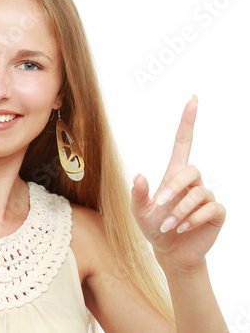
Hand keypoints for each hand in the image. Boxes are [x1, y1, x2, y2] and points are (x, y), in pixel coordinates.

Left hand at [130, 96, 225, 270]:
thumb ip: (137, 195)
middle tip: (161, 204)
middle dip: (175, 187)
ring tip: (168, 226)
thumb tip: (139, 174)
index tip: (193, 99)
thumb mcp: (139, 212)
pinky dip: (193, 219)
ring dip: (180, 210)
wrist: (170, 252)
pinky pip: (210, 208)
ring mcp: (205, 197)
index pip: (183, 142)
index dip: (187, 122)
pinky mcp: (215, 213)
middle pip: (191, 170)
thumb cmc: (154, 228)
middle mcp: (191, 183)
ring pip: (199, 193)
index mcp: (173, 175)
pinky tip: (182, 228)